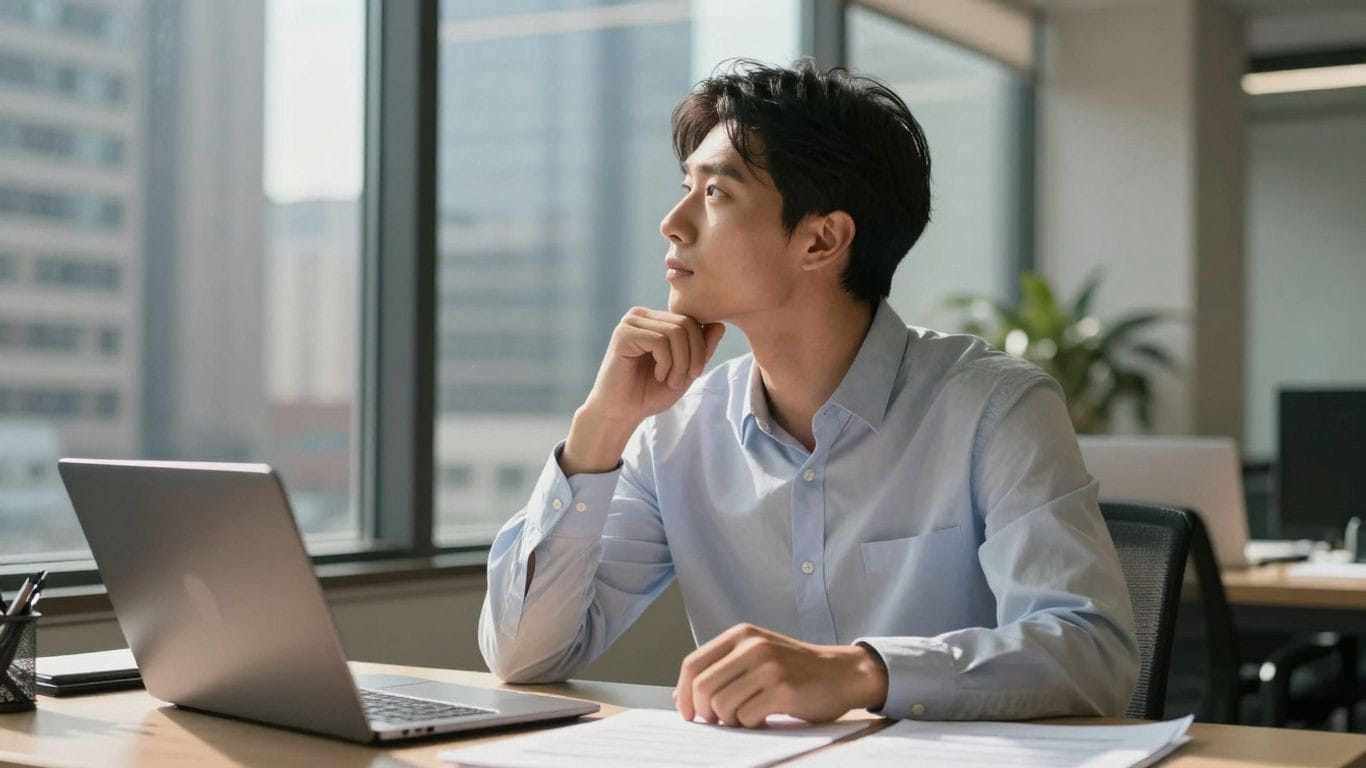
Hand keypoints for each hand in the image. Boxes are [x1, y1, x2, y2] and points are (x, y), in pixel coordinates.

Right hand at [561, 308, 724, 474]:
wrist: (621, 413)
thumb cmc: (650, 393)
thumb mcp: (685, 371)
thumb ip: (702, 350)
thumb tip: (720, 325)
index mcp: (656, 320)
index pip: (691, 320)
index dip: (701, 347)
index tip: (694, 374)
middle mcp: (642, 316)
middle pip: (686, 323)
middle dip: (693, 355)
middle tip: (684, 380)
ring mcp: (631, 322)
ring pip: (675, 331)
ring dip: (680, 362)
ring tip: (670, 380)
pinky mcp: (623, 334)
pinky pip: (659, 341)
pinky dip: (666, 362)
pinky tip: (658, 375)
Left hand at [672, 623, 888, 727]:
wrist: (843, 672)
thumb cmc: (795, 669)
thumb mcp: (755, 657)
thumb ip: (720, 670)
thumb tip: (679, 698)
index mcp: (741, 634)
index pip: (692, 663)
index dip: (683, 692)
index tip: (687, 713)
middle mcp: (752, 646)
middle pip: (703, 687)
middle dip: (704, 713)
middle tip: (718, 721)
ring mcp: (769, 666)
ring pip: (722, 706)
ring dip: (730, 720)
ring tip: (747, 716)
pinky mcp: (784, 689)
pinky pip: (748, 717)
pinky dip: (751, 724)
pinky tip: (765, 717)